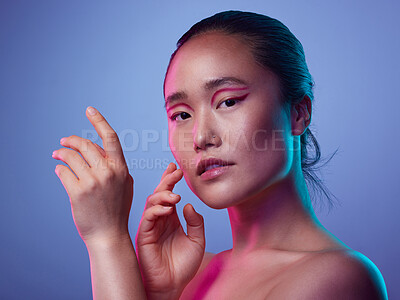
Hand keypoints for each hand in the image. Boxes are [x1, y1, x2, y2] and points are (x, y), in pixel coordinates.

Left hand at [52, 106, 132, 244]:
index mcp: (121, 168)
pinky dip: (60, 169)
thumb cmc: (117, 208)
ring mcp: (92, 182)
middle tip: (63, 142)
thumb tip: (96, 148)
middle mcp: (108, 172)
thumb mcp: (124, 184)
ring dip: (61, 154)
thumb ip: (114, 165)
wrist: (108, 234)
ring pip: (71, 157)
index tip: (90, 110)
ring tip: (58, 156)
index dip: (99, 121)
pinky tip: (61, 171)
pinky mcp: (77, 192)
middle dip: (70, 140)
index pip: (110, 137)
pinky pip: (63, 172)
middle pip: (85, 145)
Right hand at [135, 162, 205, 298]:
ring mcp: (151, 226)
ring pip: (152, 203)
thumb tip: (188, 204)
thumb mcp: (197, 240)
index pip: (169, 195)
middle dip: (167, 181)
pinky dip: (156, 210)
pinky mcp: (144, 236)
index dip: (171, 181)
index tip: (176, 168)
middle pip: (160, 194)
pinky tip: (168, 209)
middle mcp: (160, 219)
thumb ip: (196, 222)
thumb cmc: (183, 265)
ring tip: (175, 195)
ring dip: (163, 195)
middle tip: (176, 171)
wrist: (173, 285)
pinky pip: (148, 218)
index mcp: (171, 219)